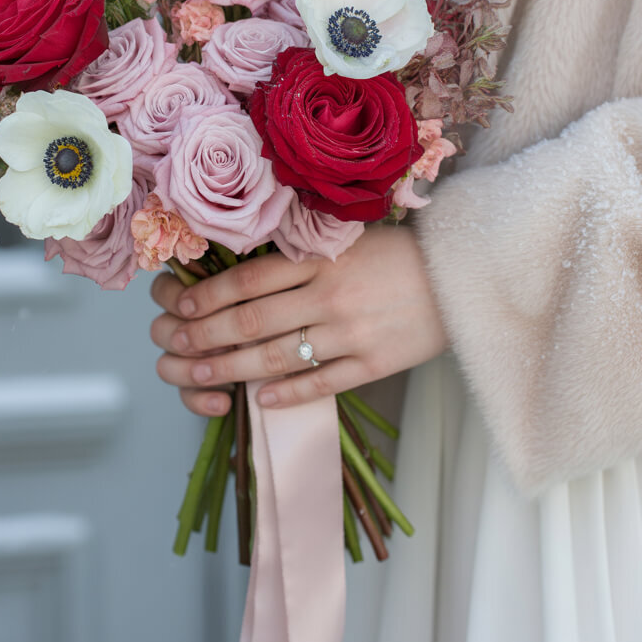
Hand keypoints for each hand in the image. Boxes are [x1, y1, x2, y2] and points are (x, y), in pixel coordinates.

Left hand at [149, 223, 447, 415]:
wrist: (464, 274)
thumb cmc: (400, 253)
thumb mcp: (347, 241)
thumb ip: (302, 258)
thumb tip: (245, 275)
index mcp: (321, 260)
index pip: (250, 280)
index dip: (210, 296)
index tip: (182, 306)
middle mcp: (330, 296)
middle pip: (253, 321)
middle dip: (208, 337)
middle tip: (177, 347)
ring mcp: (352, 333)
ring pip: (279, 356)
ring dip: (234, 369)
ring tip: (203, 376)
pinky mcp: (376, 363)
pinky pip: (323, 383)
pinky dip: (289, 393)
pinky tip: (263, 400)